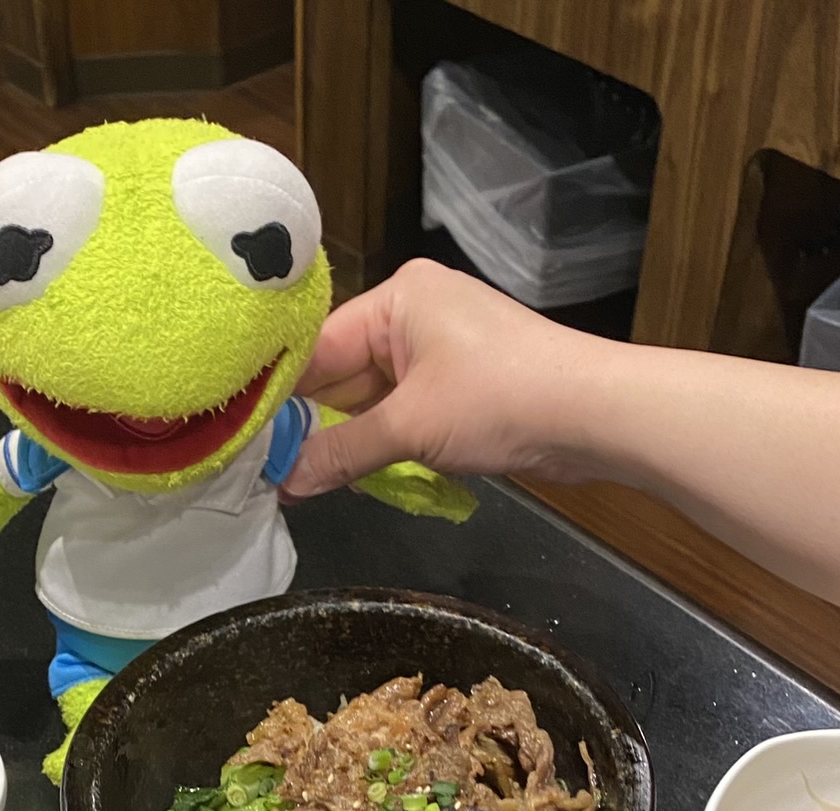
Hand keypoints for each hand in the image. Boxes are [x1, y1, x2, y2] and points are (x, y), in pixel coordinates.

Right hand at [282, 259, 607, 500]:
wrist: (593, 414)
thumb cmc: (503, 398)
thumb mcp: (411, 428)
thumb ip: (340, 454)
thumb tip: (285, 483)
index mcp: (397, 299)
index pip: (317, 347)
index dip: (281, 398)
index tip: (246, 443)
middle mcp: (413, 314)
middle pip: (340, 374)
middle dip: (312, 424)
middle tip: (267, 473)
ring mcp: (438, 350)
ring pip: (369, 399)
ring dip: (345, 440)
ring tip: (301, 481)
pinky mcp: (458, 385)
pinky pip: (400, 413)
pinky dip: (380, 443)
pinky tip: (351, 476)